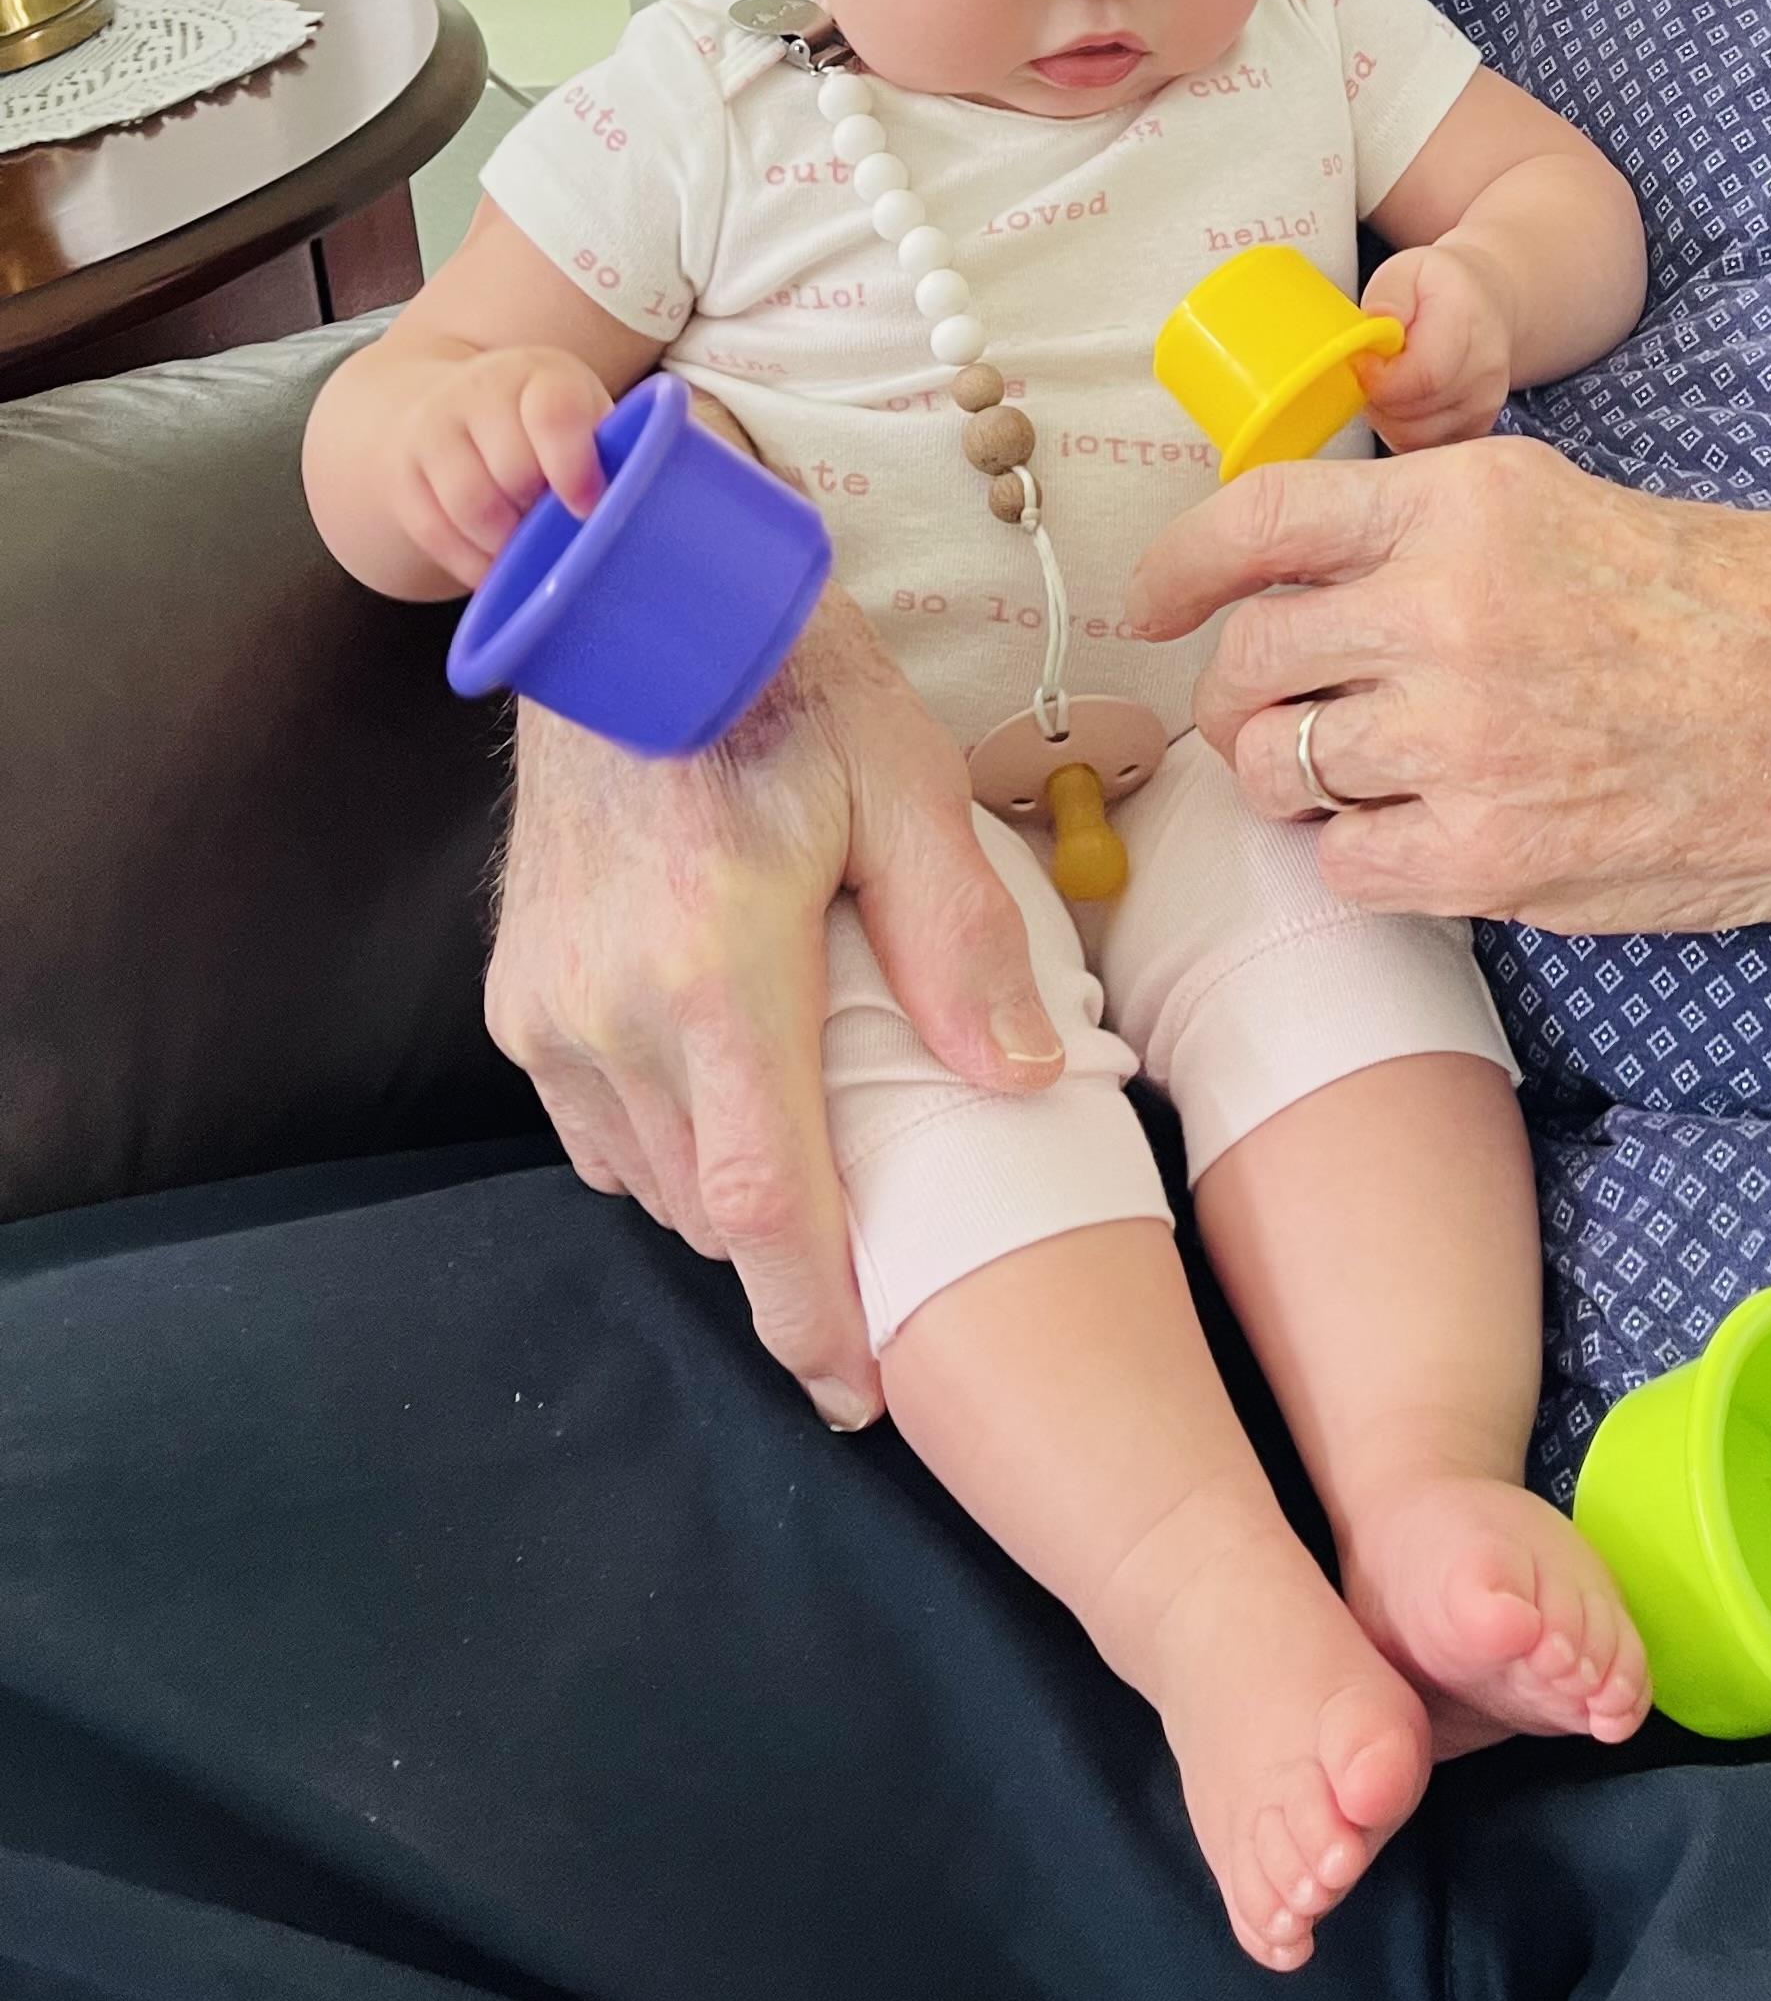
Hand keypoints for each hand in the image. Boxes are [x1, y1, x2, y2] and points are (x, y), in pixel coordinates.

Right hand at [390, 342, 616, 588]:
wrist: (456, 403)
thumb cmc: (549, 425)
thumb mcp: (587, 415)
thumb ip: (621, 448)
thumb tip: (663, 497)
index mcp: (541, 374)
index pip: (553, 413)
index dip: (572, 466)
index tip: (587, 508)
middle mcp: (480, 392)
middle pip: (511, 470)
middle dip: (541, 514)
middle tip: (562, 531)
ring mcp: (434, 430)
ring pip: (471, 505)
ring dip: (506, 544)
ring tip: (531, 552)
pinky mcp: (403, 473)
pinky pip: (434, 531)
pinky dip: (470, 562)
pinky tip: (495, 569)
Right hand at [482, 590, 1068, 1427]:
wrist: (622, 605)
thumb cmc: (779, 681)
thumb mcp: (903, 782)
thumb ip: (960, 940)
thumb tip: (1024, 1080)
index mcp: (715, 969)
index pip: (768, 1203)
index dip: (816, 1316)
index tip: (863, 1395)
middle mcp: (610, 1010)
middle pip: (712, 1209)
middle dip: (793, 1269)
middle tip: (877, 1306)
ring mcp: (548, 1007)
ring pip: (650, 1179)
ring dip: (733, 1209)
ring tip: (819, 1204)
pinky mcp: (517, 992)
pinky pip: (597, 1128)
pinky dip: (667, 1151)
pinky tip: (734, 1113)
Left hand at [1126, 435, 1770, 934]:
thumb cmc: (1766, 612)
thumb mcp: (1598, 509)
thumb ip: (1463, 525)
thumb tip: (1349, 551)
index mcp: (1472, 505)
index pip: (1261, 521)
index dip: (1182, 565)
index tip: (1152, 601)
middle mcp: (1445, 612)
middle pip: (1249, 659)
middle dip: (1241, 692)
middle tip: (1277, 713)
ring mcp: (1460, 742)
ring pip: (1280, 768)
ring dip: (1299, 777)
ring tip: (1364, 775)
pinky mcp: (1487, 858)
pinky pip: (1345, 864)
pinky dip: (1363, 856)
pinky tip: (1427, 836)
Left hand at [1356, 239, 1515, 451]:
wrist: (1485, 303)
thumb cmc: (1442, 288)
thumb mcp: (1407, 270)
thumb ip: (1387, 298)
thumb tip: (1373, 332)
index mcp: (1469, 323)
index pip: (1424, 375)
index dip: (1380, 378)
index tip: (1363, 360)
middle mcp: (1485, 371)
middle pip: (1413, 413)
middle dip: (1377, 396)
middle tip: (1374, 367)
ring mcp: (1484, 406)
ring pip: (1413, 437)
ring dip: (1386, 416)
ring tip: (1389, 380)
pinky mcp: (1475, 431)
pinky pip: (1421, 448)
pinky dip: (1400, 429)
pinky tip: (1403, 399)